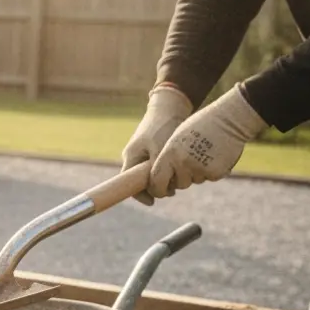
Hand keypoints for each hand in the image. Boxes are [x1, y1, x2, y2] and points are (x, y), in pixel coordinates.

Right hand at [121, 84, 192, 205]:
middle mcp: (134, 158)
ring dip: (165, 179)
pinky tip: (180, 169)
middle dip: (157, 188)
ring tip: (180, 177)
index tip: (153, 202)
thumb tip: (160, 189)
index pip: (128, 185)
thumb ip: (157, 171)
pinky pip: (159, 167)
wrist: (170, 106)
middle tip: (174, 188)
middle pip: (142, 182)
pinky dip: (169, 171)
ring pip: (152, 175)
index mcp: (130, 157)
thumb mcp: (161, 150)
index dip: (140, 196)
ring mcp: (143, 154)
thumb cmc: (163, 127)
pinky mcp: (153, 151)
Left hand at [148, 84, 268, 198]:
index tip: (159, 190)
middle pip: (178, 184)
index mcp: (170, 153)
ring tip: (203, 153)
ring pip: (194, 181)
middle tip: (189, 162)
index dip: (157, 188)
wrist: (229, 119)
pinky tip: (214, 155)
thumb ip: (168, 158)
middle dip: (181, 178)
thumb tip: (162, 179)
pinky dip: (210, 170)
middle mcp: (183, 163)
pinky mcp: (215, 173)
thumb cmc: (200, 125)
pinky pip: (209, 178)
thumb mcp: (177, 138)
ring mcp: (200, 169)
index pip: (157, 181)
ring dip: (196, 173)